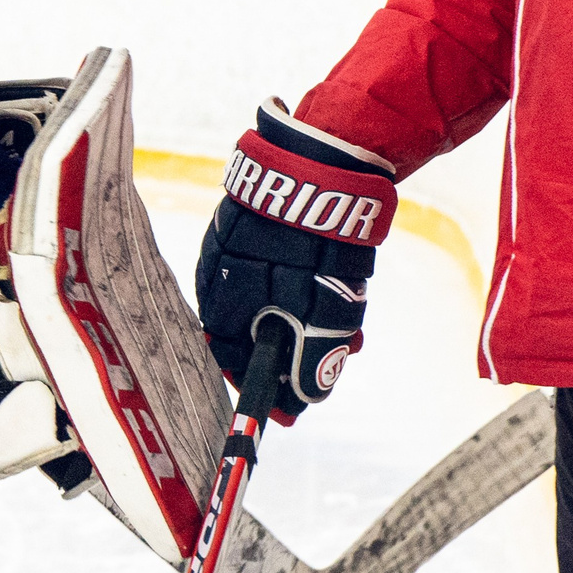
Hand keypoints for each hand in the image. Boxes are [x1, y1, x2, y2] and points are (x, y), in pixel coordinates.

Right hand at [194, 102, 396, 421]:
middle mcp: (219, 273)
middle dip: (299, 354)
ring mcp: (237, 241)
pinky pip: (278, 269)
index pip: (234, 361)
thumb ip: (309, 365)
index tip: (293, 408)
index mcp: (221, 302)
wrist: (323, 164)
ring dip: (309, 322)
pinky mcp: (260, 219)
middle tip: (339, 358)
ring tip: (352, 328)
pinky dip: (306, 289)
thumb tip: (303, 399)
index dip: (266, 389)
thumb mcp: (321, 319)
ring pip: (272, 300)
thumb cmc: (314, 248)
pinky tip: (340, 290)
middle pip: (255, 332)